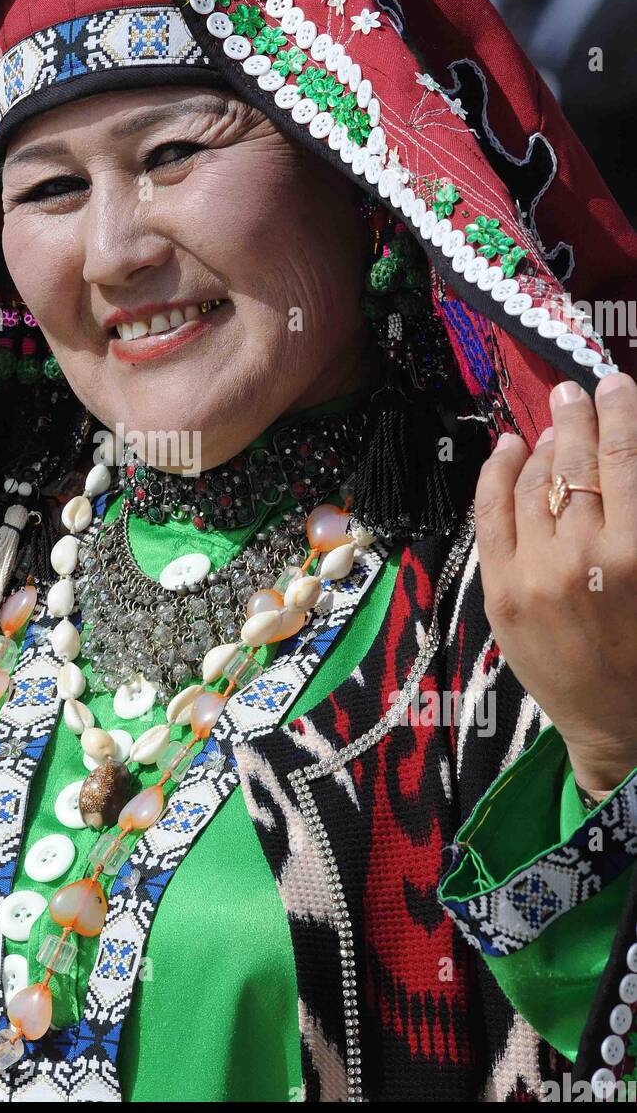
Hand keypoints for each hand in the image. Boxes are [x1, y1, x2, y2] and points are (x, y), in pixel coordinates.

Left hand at [475, 373, 636, 793]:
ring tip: (554, 417)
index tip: (618, 384)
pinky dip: (497, 475)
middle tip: (577, 388)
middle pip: (576, 464)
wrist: (621, 728)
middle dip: (579, 417)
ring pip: (534, 484)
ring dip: (545, 443)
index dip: (621, 413)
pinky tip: (509, 447)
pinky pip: (491, 517)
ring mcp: (535, 575)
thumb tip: (628, 458)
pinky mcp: (500, 593)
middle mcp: (585, 558)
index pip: (626, 459)